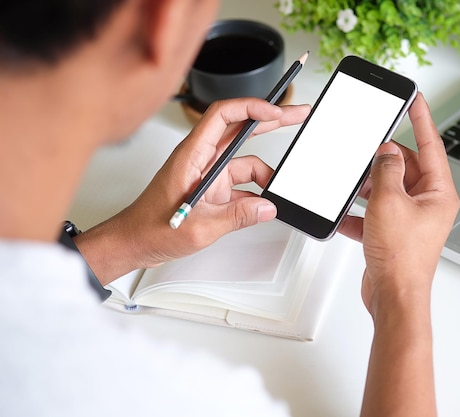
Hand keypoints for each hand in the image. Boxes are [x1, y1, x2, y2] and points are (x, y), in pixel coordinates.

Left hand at [75, 98, 309, 284]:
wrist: (133, 243)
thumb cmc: (150, 229)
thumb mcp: (199, 227)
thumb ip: (237, 216)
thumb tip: (268, 207)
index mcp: (193, 155)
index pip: (222, 116)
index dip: (250, 108)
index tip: (275, 113)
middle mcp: (201, 158)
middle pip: (240, 129)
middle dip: (270, 121)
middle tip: (297, 114)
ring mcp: (207, 173)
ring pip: (244, 161)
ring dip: (264, 174)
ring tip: (276, 190)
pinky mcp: (211, 188)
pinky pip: (240, 183)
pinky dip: (254, 193)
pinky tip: (262, 206)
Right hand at [344, 93, 458, 416]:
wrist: (393, 298)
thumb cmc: (402, 259)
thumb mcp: (389, 202)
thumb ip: (385, 170)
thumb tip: (385, 151)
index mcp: (438, 192)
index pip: (430, 144)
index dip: (420, 118)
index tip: (413, 98)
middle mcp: (427, 203)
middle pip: (403, 166)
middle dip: (381, 162)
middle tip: (364, 155)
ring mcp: (409, 218)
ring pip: (386, 189)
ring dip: (367, 188)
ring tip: (352, 188)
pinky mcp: (392, 232)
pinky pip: (374, 212)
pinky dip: (358, 213)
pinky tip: (344, 216)